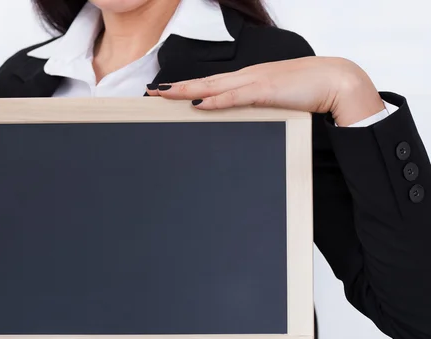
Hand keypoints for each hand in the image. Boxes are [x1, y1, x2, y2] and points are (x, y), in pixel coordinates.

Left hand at [147, 56, 384, 126]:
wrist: (335, 79)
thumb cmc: (306, 88)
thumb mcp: (274, 97)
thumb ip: (255, 103)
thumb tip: (239, 113)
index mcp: (247, 79)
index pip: (211, 83)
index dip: (188, 87)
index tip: (167, 92)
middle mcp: (246, 77)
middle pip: (205, 82)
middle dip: (177, 88)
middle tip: (152, 92)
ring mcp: (255, 82)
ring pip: (214, 86)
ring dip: (188, 90)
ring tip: (164, 95)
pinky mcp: (266, 90)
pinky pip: (236, 96)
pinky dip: (216, 100)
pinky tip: (199, 103)